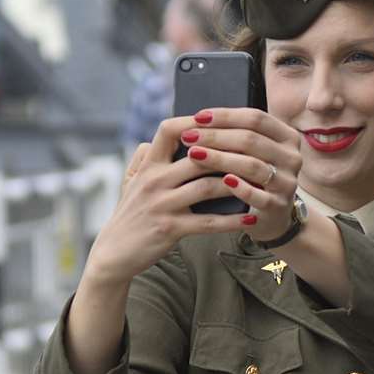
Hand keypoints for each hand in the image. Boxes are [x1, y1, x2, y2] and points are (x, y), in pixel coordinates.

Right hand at [82, 117, 257, 285]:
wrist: (113, 253)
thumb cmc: (129, 214)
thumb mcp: (130, 182)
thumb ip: (144, 158)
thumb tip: (158, 139)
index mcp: (148, 165)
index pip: (169, 129)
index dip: (195, 121)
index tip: (221, 120)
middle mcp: (154, 180)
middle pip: (199, 156)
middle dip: (230, 152)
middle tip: (258, 151)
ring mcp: (162, 204)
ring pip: (208, 187)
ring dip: (237, 184)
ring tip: (260, 183)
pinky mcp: (170, 228)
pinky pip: (208, 222)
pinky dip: (232, 220)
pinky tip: (250, 218)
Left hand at [177, 107, 304, 243]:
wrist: (274, 215)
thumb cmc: (256, 176)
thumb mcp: (255, 151)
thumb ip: (237, 133)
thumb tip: (199, 120)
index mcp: (287, 137)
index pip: (256, 118)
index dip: (225, 116)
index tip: (198, 117)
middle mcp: (292, 157)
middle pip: (251, 140)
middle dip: (216, 136)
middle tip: (188, 136)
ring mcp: (287, 182)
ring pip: (252, 165)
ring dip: (220, 159)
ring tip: (194, 155)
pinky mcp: (278, 206)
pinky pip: (258, 195)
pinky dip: (240, 187)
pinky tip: (222, 181)